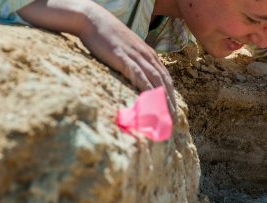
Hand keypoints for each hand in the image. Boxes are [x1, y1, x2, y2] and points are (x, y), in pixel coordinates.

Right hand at [18, 0, 176, 120]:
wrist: (93, 20)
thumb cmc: (107, 35)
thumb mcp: (126, 49)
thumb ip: (133, 62)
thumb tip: (135, 77)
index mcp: (148, 54)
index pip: (165, 77)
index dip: (171, 94)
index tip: (173, 109)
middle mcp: (146, 55)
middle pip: (164, 81)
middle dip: (170, 101)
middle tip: (174, 119)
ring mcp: (136, 56)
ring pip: (155, 80)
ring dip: (162, 99)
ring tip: (166, 115)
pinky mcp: (123, 58)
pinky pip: (138, 75)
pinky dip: (146, 88)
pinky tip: (150, 100)